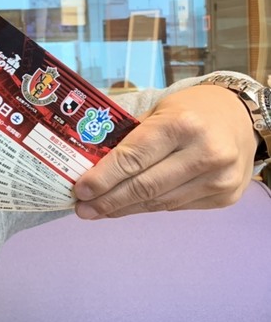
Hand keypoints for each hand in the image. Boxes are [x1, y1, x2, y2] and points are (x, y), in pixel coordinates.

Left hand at [73, 84, 257, 218]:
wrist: (241, 116)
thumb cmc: (191, 110)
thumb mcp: (159, 111)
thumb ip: (130, 137)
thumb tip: (92, 165)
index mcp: (182, 125)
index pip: (133, 159)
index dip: (103, 178)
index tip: (80, 190)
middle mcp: (205, 153)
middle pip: (144, 187)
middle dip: (108, 201)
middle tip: (83, 209)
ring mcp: (219, 179)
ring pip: (159, 203)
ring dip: (124, 209)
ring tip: (99, 211)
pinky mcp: (225, 197)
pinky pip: (175, 206)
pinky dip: (148, 207)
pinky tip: (129, 206)